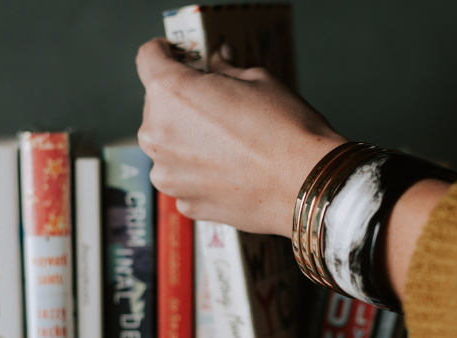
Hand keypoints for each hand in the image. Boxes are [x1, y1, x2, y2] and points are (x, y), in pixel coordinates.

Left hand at [136, 37, 346, 235]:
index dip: (163, 52)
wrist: (307, 185)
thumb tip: (218, 62)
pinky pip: (184, 177)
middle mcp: (158, 134)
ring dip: (188, 140)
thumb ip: (226, 70)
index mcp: (172, 93)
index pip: (148, 58)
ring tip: (229, 143)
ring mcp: (168, 174)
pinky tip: (232, 170)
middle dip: (182, 101)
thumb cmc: (286, 130)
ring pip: (169, 145)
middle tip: (218, 104)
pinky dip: (200, 171)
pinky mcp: (185, 202)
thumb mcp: (258, 80)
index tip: (174, 55)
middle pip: (158, 105)